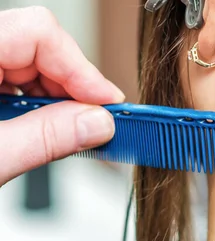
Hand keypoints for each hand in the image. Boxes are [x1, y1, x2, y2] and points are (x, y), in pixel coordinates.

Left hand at [0, 6, 123, 186]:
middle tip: (96, 123)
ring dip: (56, 100)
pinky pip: (12, 78)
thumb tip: (97, 123)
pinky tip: (41, 127)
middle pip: (38, 47)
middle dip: (73, 88)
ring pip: (28, 63)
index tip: (107, 103)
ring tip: (67, 131)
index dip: (81, 68)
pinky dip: (35, 104)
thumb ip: (43, 138)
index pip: (39, 32)